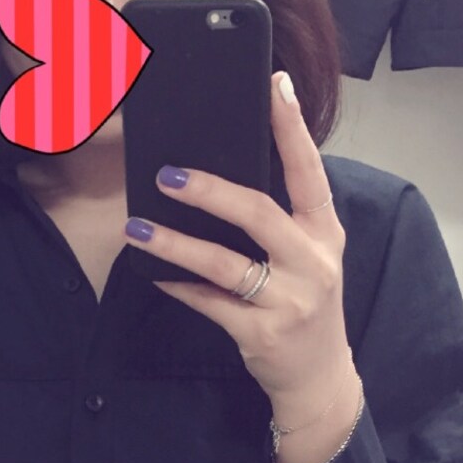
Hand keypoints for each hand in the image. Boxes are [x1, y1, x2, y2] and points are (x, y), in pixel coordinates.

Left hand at [123, 71, 350, 405]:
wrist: (320, 378)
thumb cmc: (305, 305)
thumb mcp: (309, 258)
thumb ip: (280, 221)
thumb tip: (219, 175)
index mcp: (325, 233)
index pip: (310, 172)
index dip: (292, 128)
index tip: (274, 84)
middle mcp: (313, 263)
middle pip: (259, 214)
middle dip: (211, 191)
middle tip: (167, 174)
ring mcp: (289, 301)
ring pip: (225, 263)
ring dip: (176, 243)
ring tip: (137, 227)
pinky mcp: (261, 334)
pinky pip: (210, 303)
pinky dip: (180, 286)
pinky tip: (153, 273)